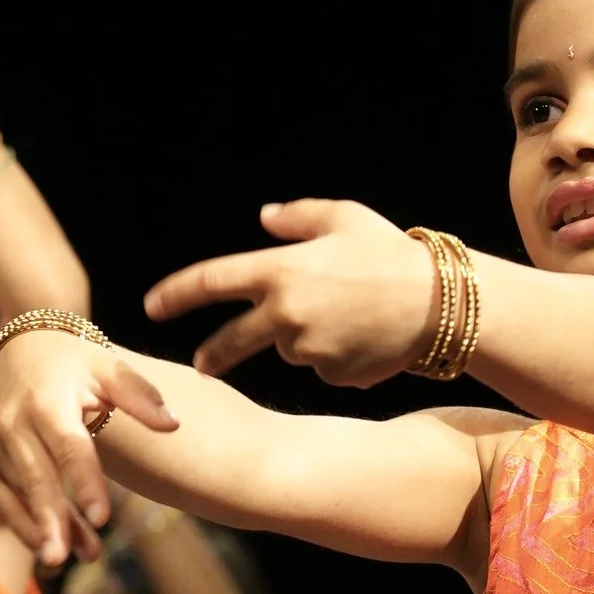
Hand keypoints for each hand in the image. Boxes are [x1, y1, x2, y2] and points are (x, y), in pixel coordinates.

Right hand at [0, 330, 176, 570]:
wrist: (21, 347)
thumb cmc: (76, 363)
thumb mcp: (109, 368)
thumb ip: (140, 396)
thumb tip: (173, 425)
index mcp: (46, 401)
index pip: (69, 446)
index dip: (85, 482)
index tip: (104, 518)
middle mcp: (13, 422)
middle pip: (36, 477)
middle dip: (50, 519)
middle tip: (64, 557)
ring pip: (19, 494)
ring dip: (42, 529)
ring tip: (68, 559)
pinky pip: (3, 497)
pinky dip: (23, 524)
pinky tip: (50, 546)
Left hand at [144, 197, 438, 387]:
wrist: (440, 303)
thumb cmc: (391, 251)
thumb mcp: (343, 217)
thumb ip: (297, 217)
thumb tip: (266, 220)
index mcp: (279, 271)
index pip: (211, 282)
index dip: (176, 294)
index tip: (153, 306)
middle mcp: (285, 315)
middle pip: (231, 343)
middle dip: (213, 355)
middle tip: (202, 364)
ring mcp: (308, 350)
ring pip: (290, 350)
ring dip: (304, 339)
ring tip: (351, 317)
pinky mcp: (332, 376)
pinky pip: (323, 368)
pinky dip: (336, 357)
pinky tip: (367, 339)